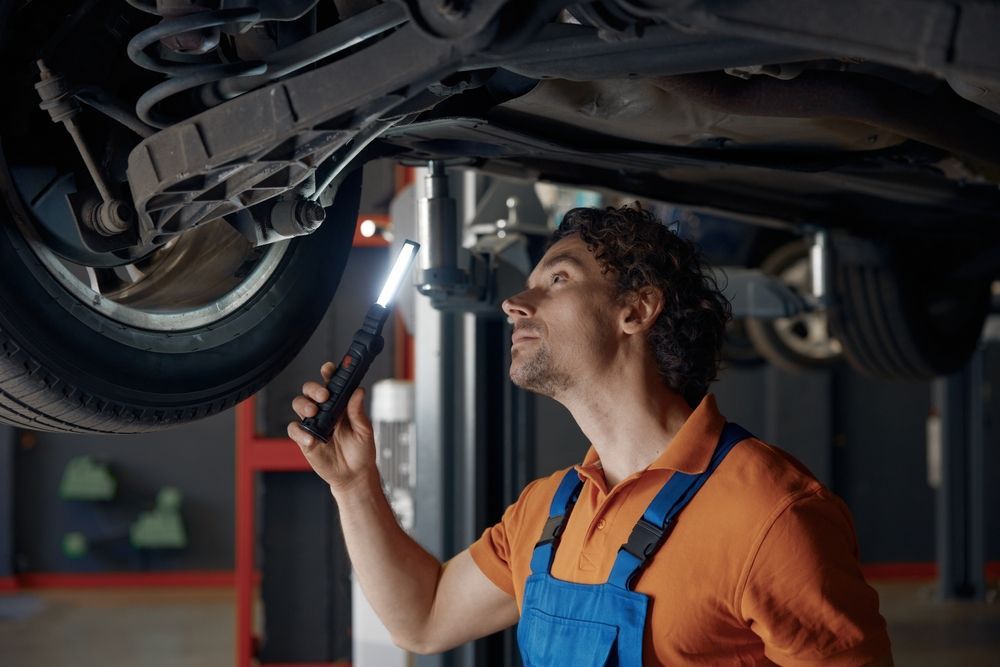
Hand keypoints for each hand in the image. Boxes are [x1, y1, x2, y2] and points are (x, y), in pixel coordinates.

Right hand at [287, 362, 377, 493]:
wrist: (354, 475)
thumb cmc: (361, 451)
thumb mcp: (364, 431)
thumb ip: (358, 412)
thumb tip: (358, 391)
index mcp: (340, 405)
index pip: (331, 384)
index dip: (328, 373)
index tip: (328, 369)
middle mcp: (324, 411)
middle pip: (310, 391)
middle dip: (314, 389)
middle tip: (324, 396)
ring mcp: (313, 424)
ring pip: (299, 405)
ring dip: (304, 405)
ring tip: (314, 412)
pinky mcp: (305, 440)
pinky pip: (295, 430)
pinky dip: (300, 432)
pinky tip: (311, 439)